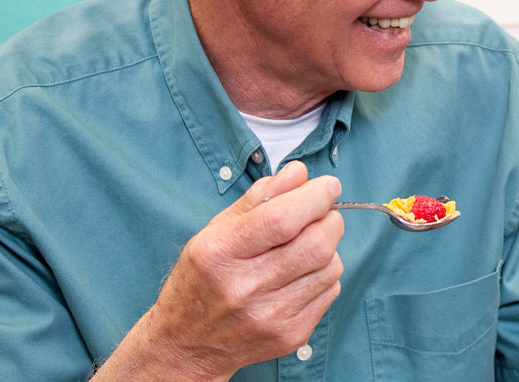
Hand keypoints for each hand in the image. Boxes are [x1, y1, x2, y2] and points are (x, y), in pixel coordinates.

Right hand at [95, 161, 343, 380]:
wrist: (188, 345)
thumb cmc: (201, 281)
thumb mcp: (214, 232)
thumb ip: (258, 199)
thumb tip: (299, 173)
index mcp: (220, 254)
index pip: (282, 220)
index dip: (315, 197)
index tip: (328, 185)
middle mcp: (245, 288)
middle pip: (316, 244)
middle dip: (329, 219)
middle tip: (322, 213)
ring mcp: (271, 316)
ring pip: (330, 267)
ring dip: (329, 247)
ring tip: (305, 245)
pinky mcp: (292, 334)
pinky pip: (330, 291)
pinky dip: (325, 274)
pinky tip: (302, 274)